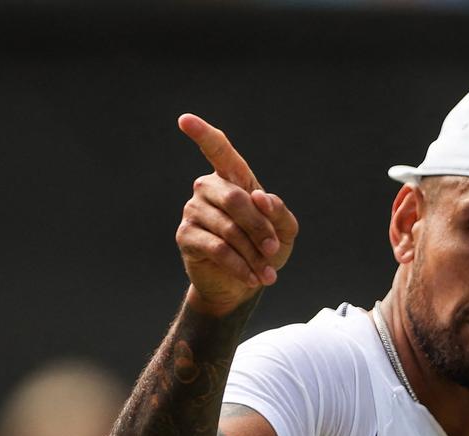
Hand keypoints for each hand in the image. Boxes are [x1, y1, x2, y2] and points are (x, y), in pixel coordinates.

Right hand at [176, 114, 298, 315]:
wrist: (244, 283)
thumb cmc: (264, 249)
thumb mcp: (284, 230)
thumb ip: (279, 211)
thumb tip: (260, 198)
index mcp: (233, 178)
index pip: (218, 149)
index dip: (202, 134)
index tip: (184, 120)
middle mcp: (208, 188)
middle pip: (237, 200)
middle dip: (260, 228)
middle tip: (273, 251)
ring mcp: (194, 210)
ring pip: (228, 228)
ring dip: (253, 253)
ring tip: (266, 272)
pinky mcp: (186, 236)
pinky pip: (218, 248)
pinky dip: (240, 265)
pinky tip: (252, 278)